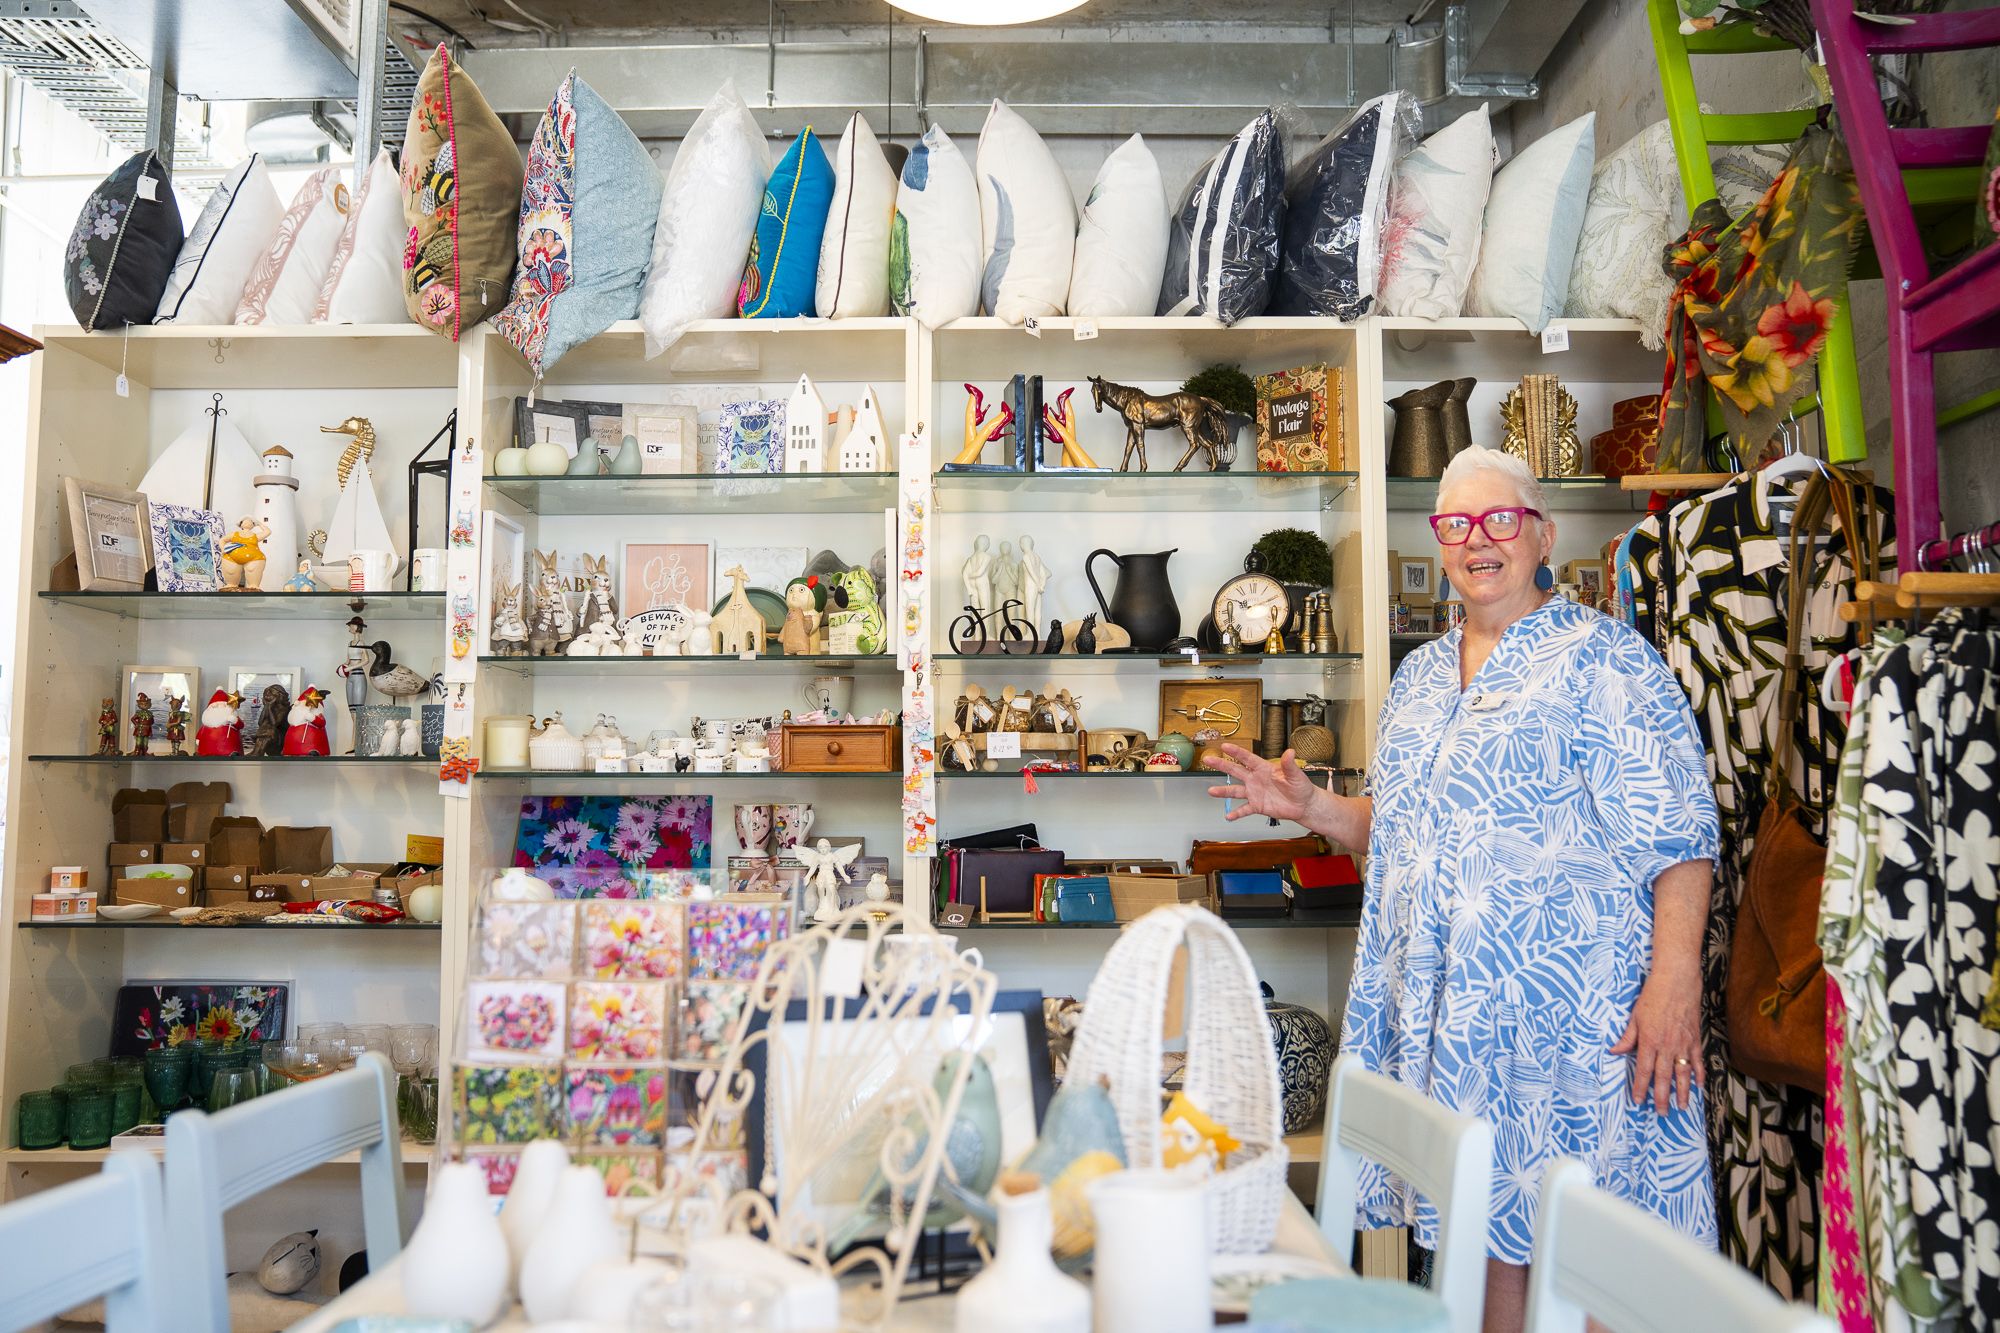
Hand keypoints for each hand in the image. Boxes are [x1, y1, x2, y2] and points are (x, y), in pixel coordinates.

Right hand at [1203, 744, 1316, 824]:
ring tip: (1211, 791)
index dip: (1236, 752)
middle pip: (1235, 770)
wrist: (1303, 805)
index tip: (1224, 746)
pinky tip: (1228, 816)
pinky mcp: (1257, 806)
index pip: (1247, 758)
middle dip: (1221, 765)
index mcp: (1264, 768)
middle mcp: (1255, 779)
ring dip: (1223, 791)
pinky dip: (1236, 813)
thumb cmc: (1300, 787)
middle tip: (1208, 759)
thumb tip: (1290, 752)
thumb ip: (1289, 765)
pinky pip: (1244, 809)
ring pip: (1236, 791)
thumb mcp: (1296, 775)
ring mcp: (1255, 793)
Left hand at [1609, 968, 1704, 1112]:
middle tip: (1661, 1113)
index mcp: (1649, 1041)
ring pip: (1683, 1074)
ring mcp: (1683, 1044)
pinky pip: (1698, 1061)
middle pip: (1663, 1078)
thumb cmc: (1653, 996)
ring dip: (1681, 1092)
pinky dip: (1699, 1075)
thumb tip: (1614, 1051)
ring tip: (1680, 1107)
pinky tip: (1699, 1086)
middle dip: (1661, 1097)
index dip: (1640, 1087)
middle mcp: (1667, 1046)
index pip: (1643, 1070)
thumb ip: (1627, 1038)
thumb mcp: (1634, 1016)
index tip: (1638, 1101)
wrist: (1677, 981)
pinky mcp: (1695, 1039)